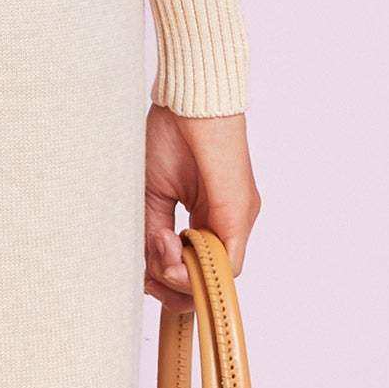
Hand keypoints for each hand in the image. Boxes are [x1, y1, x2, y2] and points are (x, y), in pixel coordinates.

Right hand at [143, 106, 257, 302]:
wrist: (188, 101)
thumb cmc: (169, 137)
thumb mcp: (152, 197)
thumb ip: (154, 237)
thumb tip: (153, 271)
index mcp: (206, 219)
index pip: (195, 270)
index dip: (170, 283)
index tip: (147, 273)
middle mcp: (228, 223)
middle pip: (207, 282)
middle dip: (174, 287)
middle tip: (153, 263)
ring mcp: (238, 220)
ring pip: (216, 277)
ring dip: (181, 275)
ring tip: (160, 243)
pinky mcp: (240, 212)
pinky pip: (227, 262)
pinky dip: (195, 266)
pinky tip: (171, 244)